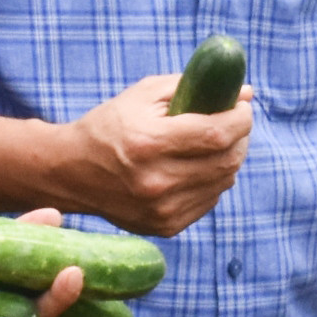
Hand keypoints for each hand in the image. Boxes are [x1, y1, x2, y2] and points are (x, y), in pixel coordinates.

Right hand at [60, 72, 251, 235]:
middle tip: (235, 122)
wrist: (71, 172)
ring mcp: (161, 210)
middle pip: (226, 160)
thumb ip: (192, 88)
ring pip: (223, 181)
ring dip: (229, 158)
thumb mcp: (143, 95)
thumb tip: (245, 94)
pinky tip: (197, 167)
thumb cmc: (109, 126)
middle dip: (240, 136)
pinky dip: (213, 180)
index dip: (240, 119)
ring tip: (216, 142)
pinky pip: (209, 200)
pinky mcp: (165, 227)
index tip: (243, 106)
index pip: (217, 133)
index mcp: (148, 144)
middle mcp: (156, 182)